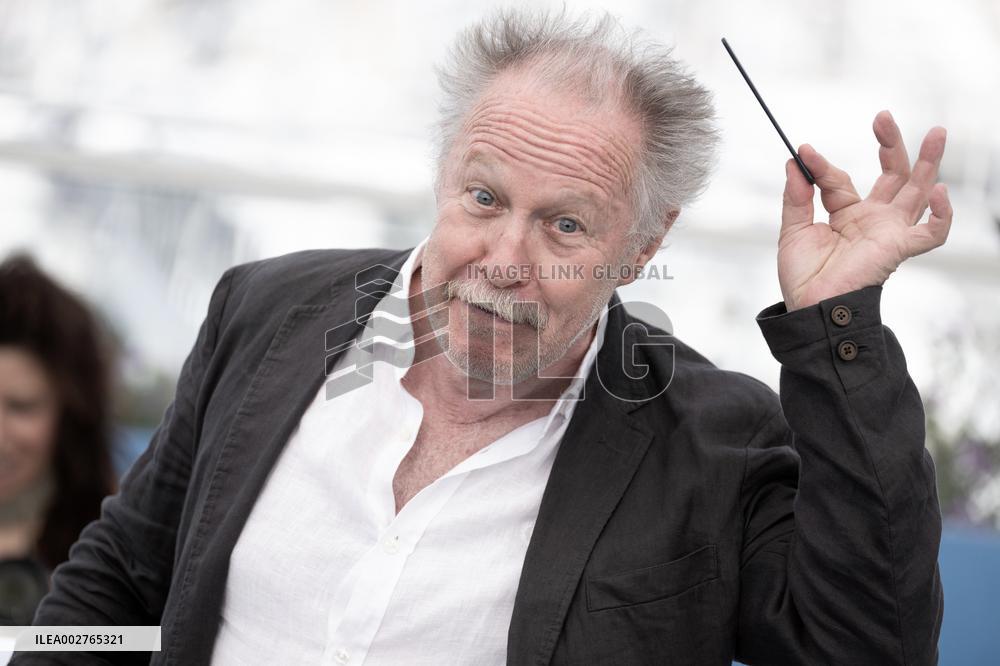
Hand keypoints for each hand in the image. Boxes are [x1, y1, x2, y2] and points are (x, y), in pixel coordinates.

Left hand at [777, 110, 951, 310]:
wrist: (809, 307)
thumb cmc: (804, 277)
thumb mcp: (793, 229)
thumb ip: (797, 196)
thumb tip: (795, 161)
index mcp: (847, 214)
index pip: (839, 180)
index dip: (822, 166)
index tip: (805, 153)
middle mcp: (873, 219)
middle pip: (892, 175)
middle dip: (891, 144)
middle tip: (884, 117)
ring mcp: (888, 231)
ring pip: (917, 191)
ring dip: (929, 162)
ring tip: (937, 133)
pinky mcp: (898, 248)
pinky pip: (931, 233)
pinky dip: (941, 214)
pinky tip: (939, 191)